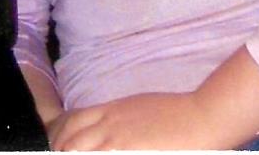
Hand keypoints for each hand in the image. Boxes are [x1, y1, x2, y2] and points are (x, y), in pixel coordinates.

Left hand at [48, 92, 221, 150]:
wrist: (201, 118)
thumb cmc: (177, 114)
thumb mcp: (139, 109)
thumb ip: (118, 120)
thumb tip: (107, 133)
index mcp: (111, 110)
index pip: (71, 121)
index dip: (59, 137)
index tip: (56, 148)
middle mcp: (108, 124)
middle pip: (69, 139)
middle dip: (59, 150)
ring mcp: (116, 141)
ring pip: (77, 150)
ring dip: (71, 154)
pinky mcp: (127, 153)